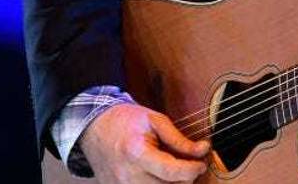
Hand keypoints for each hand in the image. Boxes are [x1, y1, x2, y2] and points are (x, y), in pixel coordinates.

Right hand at [78, 102, 209, 182]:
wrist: (95, 127)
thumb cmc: (126, 120)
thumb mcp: (155, 120)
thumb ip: (179, 139)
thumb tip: (203, 150)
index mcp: (136, 152)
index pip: (172, 171)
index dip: (192, 169)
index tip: (201, 163)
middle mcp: (126, 175)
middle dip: (185, 179)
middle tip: (190, 166)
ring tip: (174, 172)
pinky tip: (160, 177)